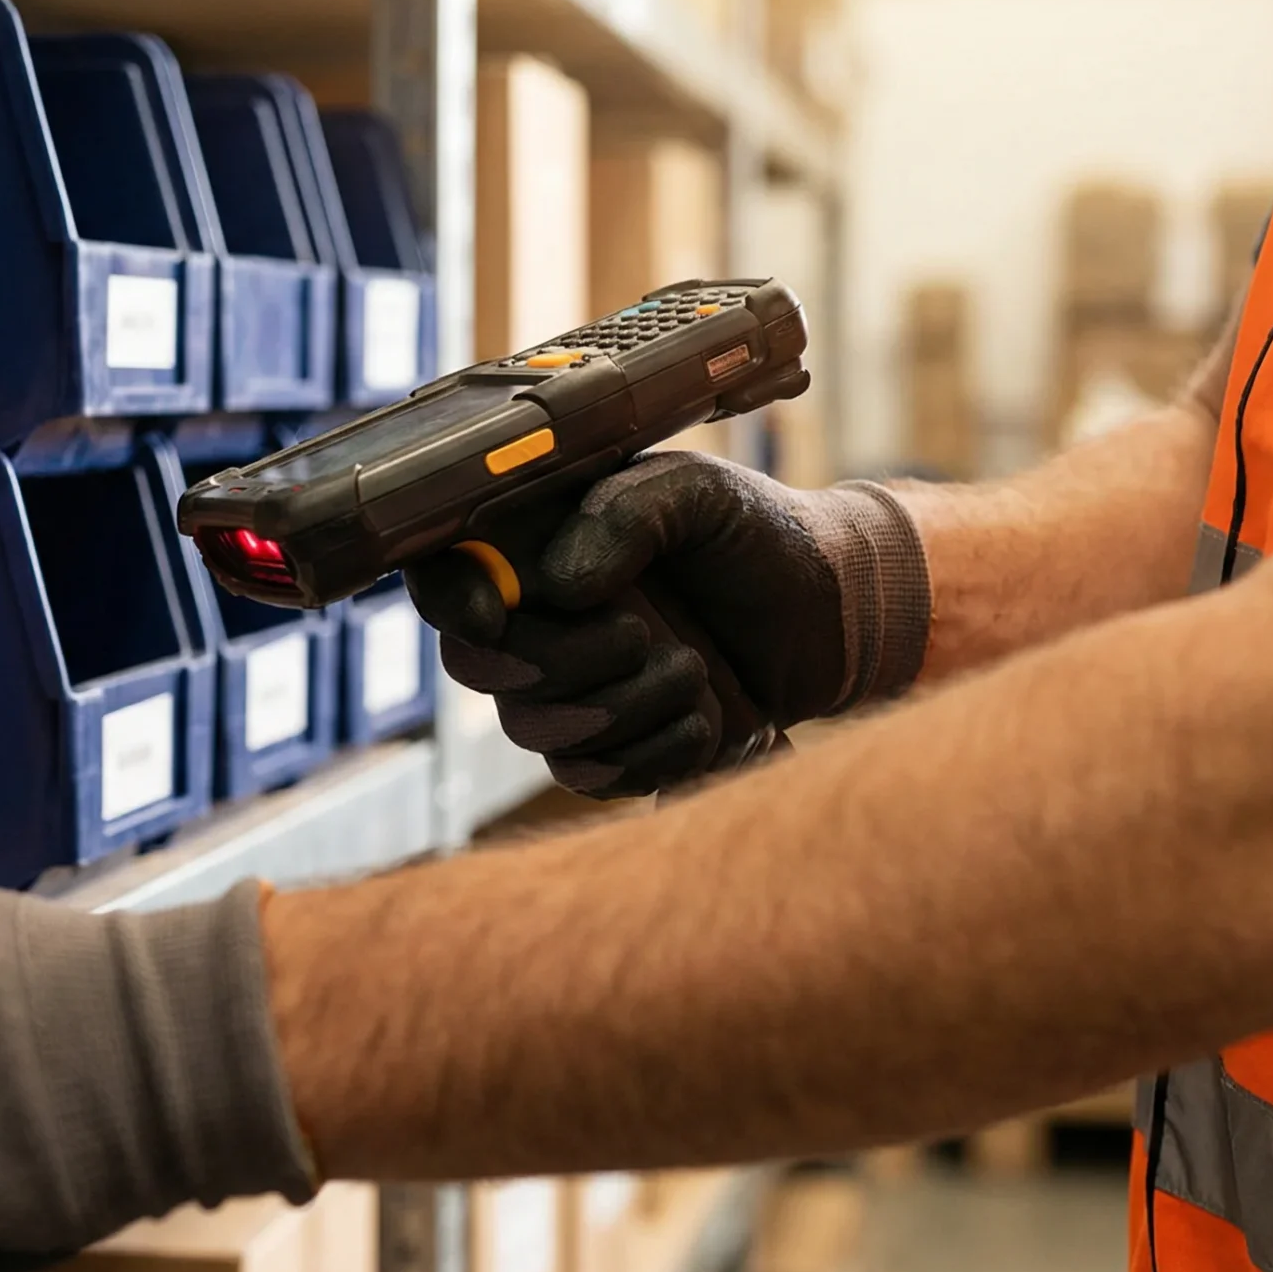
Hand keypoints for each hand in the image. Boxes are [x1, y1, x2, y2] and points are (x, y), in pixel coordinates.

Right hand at [406, 452, 928, 797]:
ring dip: (622, 711)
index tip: (493, 613)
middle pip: (478, 665)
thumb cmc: (755, 534)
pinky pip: (588, 776)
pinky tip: (708, 721)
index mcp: (535, 539)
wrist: (829, 613)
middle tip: (645, 636)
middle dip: (561, 663)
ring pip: (536, 730)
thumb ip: (629, 513)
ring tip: (696, 672)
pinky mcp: (609, 747)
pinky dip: (652, 755)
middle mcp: (533, 616)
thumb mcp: (699, 494)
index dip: (448, 597)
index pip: (443, 569)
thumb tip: (561, 583)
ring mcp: (565, 689)